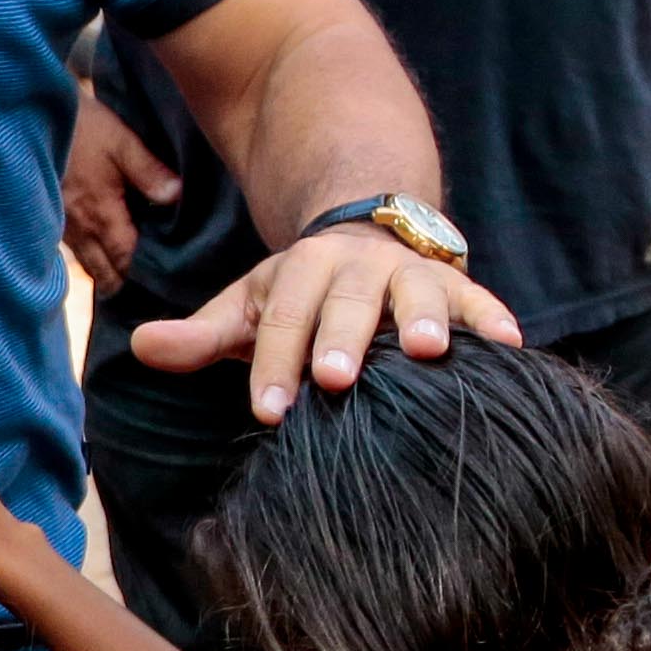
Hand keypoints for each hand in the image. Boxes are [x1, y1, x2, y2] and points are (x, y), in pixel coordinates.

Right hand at [61, 84, 181, 287]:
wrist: (29, 118)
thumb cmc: (79, 128)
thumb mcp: (120, 141)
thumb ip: (149, 171)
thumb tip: (179, 196)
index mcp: (101, 215)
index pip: (126, 261)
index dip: (144, 275)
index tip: (165, 281)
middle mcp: (80, 231)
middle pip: (105, 274)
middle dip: (125, 283)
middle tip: (149, 284)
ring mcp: (63, 228)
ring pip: (88, 266)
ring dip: (107, 273)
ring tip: (128, 274)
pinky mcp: (51, 219)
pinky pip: (75, 252)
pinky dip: (91, 259)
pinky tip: (102, 251)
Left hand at [122, 227, 521, 426]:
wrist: (368, 239)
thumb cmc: (301, 298)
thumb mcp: (250, 309)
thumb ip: (201, 335)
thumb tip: (140, 348)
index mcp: (299, 271)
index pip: (280, 320)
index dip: (272, 364)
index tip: (267, 412)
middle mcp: (356, 268)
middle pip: (345, 303)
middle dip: (339, 338)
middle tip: (334, 377)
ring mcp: (410, 274)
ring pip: (416, 291)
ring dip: (421, 317)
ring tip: (427, 350)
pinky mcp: (458, 286)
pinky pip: (479, 299)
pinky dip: (493, 319)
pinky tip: (510, 344)